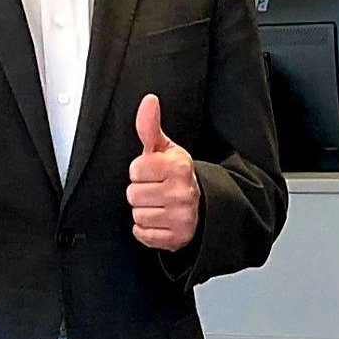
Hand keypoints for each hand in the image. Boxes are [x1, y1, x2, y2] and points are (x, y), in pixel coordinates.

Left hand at [126, 94, 200, 252]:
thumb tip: (148, 101)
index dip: (141, 171)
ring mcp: (181, 217)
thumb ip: (150, 127)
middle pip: (133, 194)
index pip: (136, 169)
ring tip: (160, 205)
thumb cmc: (179, 176)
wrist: (206, 206)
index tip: (154, 172)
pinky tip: (161, 220)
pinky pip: (142, 233)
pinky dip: (148, 230)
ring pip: (137, 214)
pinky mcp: (176, 238)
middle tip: (158, 190)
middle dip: (142, 192)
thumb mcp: (167, 150)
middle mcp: (182, 192)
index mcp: (179, 167)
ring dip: (145, 211)